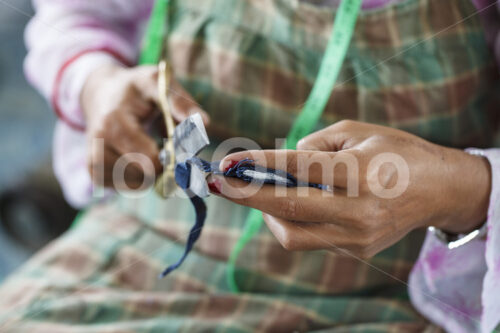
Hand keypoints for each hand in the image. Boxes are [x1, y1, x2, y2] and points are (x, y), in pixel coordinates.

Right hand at [81, 64, 208, 189]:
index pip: (150, 160)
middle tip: (161, 145)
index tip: (174, 143)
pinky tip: (133, 156)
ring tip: (144, 147)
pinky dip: (137, 176)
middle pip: (145, 176)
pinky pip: (126, 187)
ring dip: (149, 171)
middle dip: (161, 165)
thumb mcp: (157, 83)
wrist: (99, 93)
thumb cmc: (134, 89)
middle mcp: (98, 146)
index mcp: (113, 123)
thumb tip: (205, 121)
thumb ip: (180, 101)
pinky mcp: (94, 174)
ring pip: (136, 185)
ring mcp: (93, 162)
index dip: (170, 157)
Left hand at [209, 120, 490, 257]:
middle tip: (221, 185)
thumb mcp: (358, 132)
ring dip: (267, 214)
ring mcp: (357, 235)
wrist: (439, 189)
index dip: (258, 166)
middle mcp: (358, 209)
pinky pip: (310, 239)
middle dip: (247, 197)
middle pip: (287, 209)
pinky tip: (292, 204)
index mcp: (360, 171)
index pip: (298, 169)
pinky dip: (291, 221)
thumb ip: (314, 146)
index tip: (228, 164)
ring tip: (262, 193)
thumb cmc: (396, 151)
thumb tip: (280, 163)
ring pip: (292, 235)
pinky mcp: (358, 250)